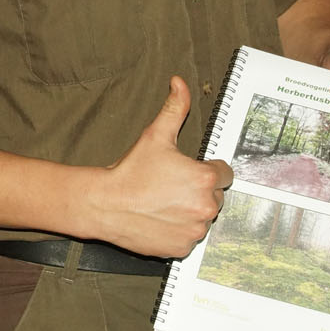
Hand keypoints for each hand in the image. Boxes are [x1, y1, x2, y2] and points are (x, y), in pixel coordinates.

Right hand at [80, 77, 232, 257]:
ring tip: (162, 203)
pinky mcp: (183, 248)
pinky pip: (188, 237)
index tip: (187, 171)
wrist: (105, 204)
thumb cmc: (130, 171)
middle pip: (214, 197)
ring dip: (189, 212)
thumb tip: (180, 83)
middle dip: (197, 192)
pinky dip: (178, 230)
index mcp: (205, 178)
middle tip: (170, 187)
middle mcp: (205, 207)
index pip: (224, 174)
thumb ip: (174, 108)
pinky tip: (159, 219)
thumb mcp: (154, 136)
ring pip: (202, 218)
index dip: (205, 170)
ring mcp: (195, 230)